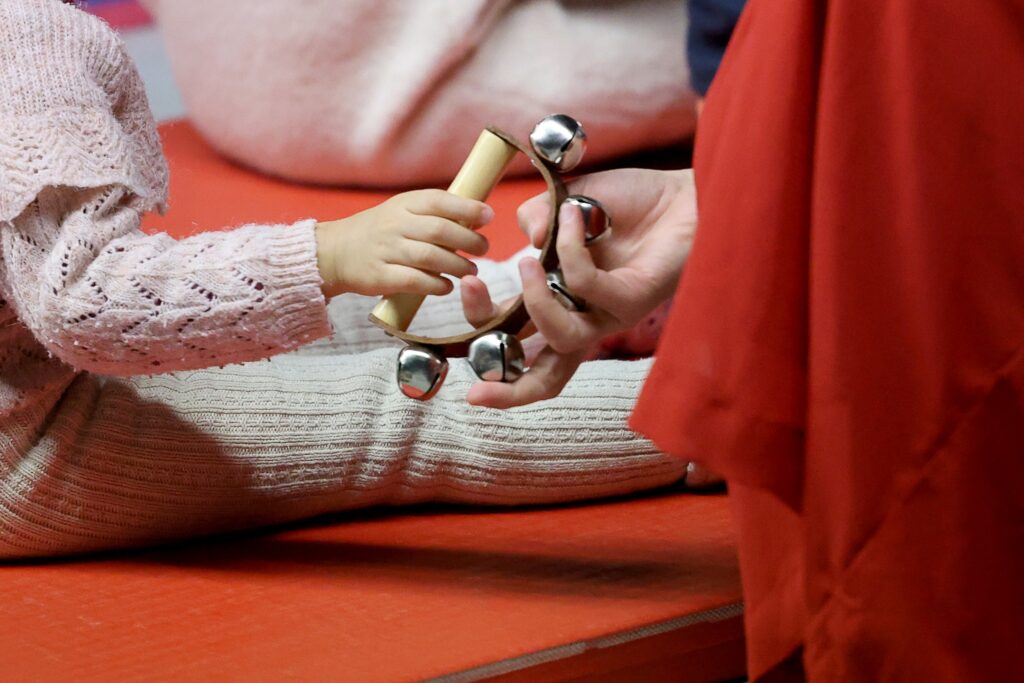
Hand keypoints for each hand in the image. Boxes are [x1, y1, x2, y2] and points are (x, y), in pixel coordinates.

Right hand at [315, 189, 492, 297]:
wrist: (335, 252)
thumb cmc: (380, 232)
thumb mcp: (402, 211)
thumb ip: (434, 213)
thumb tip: (478, 215)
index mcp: (404, 204)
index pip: (439, 201)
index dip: (467, 208)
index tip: (488, 216)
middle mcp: (395, 225)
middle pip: (440, 231)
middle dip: (469, 240)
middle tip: (483, 248)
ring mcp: (386, 250)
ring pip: (430, 257)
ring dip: (457, 265)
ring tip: (471, 270)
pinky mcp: (379, 276)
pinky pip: (414, 281)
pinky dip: (436, 285)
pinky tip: (447, 286)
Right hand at [467, 168, 697, 407]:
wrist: (682, 192)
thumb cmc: (627, 202)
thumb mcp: (565, 202)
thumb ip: (536, 217)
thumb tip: (525, 238)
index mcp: (560, 302)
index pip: (521, 344)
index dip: (489, 344)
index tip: (463, 297)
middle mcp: (583, 317)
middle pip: (544, 376)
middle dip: (504, 381)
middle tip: (474, 384)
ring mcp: (609, 315)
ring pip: (563, 336)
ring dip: (535, 300)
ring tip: (529, 260)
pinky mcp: (632, 300)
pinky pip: (587, 285)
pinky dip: (569, 247)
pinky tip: (573, 214)